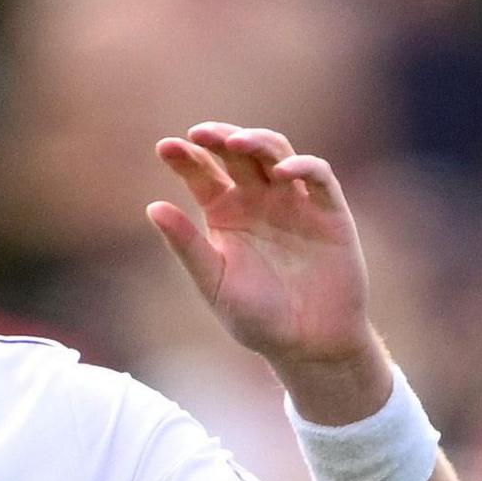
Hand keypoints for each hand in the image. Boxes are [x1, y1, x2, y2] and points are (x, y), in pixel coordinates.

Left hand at [145, 124, 388, 420]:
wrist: (309, 346)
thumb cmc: (258, 319)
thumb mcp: (214, 283)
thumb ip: (187, 246)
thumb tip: (152, 207)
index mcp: (225, 214)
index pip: (202, 173)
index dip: (185, 157)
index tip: (166, 147)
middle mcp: (258, 200)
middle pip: (237, 154)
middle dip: (219, 138)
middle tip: (201, 134)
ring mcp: (294, 201)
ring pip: (276, 152)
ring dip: (257, 141)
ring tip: (237, 144)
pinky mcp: (328, 211)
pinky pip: (318, 176)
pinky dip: (303, 166)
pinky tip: (282, 172)